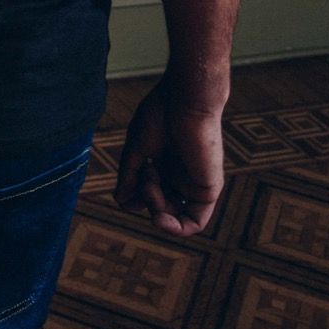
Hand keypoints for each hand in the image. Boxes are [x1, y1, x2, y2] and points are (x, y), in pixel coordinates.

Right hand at [114, 78, 225, 235]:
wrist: (186, 100)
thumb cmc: (161, 113)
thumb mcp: (137, 148)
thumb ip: (130, 175)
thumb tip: (120, 200)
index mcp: (164, 161)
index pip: (149, 192)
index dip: (136, 196)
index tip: (128, 187)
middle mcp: (180, 173)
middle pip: (160, 204)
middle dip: (146, 198)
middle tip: (144, 176)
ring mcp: (194, 181)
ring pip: (174, 214)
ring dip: (157, 208)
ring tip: (151, 186)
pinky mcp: (208, 188)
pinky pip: (195, 221)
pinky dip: (177, 228)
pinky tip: (159, 221)